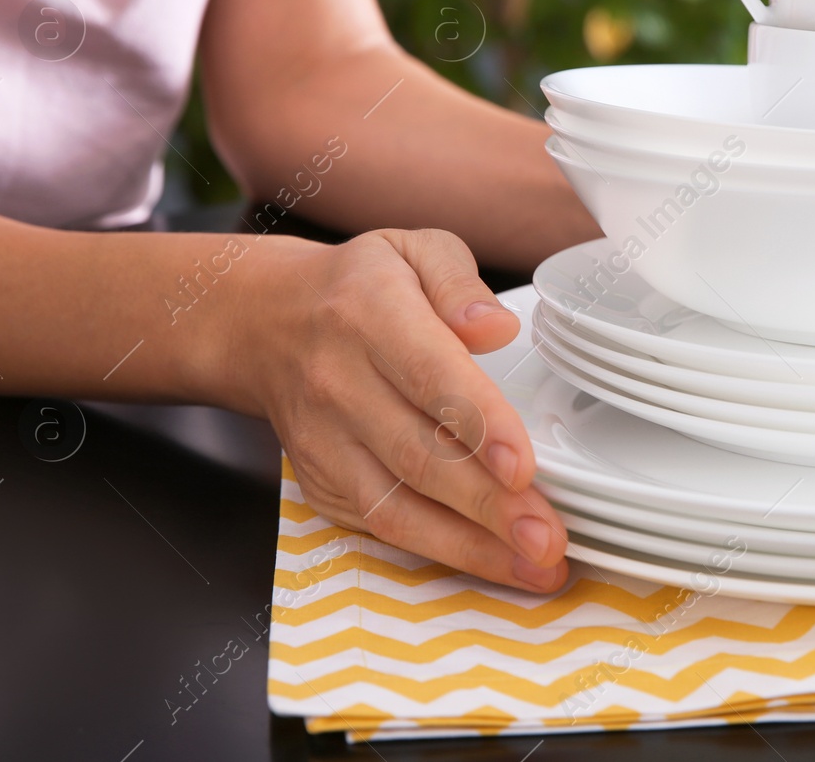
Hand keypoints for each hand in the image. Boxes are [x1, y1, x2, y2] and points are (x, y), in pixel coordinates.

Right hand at [232, 228, 568, 591]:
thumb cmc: (360, 288)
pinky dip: (438, 551)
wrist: (266, 324)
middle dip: (489, 506)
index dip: (480, 426)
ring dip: (470, 545)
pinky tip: (492, 561)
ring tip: (534, 565)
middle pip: (420, 456)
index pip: (431, 377)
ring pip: (397, 506)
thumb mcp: (413, 250)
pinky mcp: (320, 481)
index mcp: (371, 315)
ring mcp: (324, 440)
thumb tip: (496, 327)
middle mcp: (341, 382)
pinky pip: (380, 526)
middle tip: (548, 538)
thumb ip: (460, 281)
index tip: (524, 466)